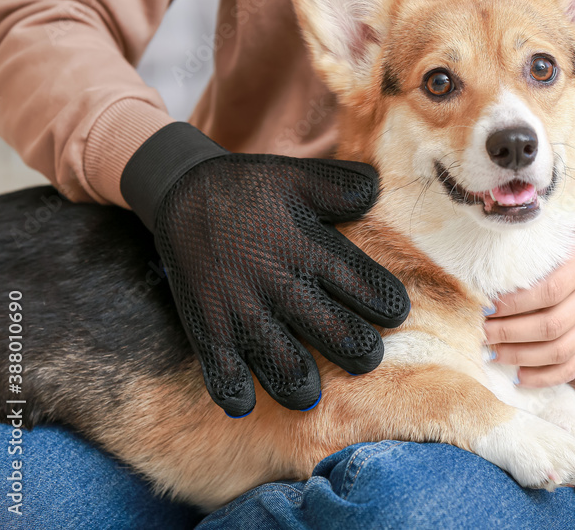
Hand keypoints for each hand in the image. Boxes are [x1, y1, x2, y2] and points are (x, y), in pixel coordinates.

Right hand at [122, 124, 409, 416]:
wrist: (181, 193)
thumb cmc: (252, 190)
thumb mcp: (299, 176)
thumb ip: (344, 188)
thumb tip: (379, 194)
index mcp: (308, 249)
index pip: (366, 288)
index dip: (389, 306)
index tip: (394, 312)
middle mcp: (279, 286)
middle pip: (339, 338)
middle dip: (362, 353)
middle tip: (365, 353)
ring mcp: (242, 313)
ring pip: (288, 373)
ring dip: (307, 387)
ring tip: (314, 387)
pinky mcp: (208, 331)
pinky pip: (226, 382)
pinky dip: (240, 397)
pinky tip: (251, 398)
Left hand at [483, 218, 574, 386]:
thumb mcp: (567, 226)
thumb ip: (539, 231)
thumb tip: (498, 228)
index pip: (550, 290)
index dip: (517, 302)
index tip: (489, 305)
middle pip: (552, 325)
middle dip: (512, 332)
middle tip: (483, 332)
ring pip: (561, 350)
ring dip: (523, 356)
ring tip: (494, 353)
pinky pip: (573, 366)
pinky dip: (546, 377)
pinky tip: (520, 376)